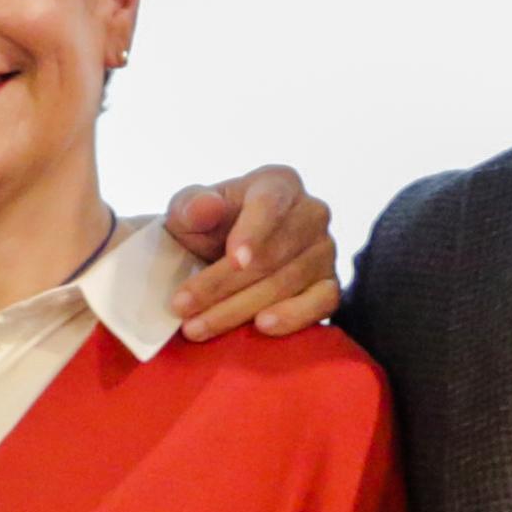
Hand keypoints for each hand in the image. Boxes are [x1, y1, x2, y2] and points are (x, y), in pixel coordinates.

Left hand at [163, 167, 340, 337]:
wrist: (218, 256)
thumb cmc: (206, 227)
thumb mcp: (187, 211)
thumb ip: (192, 206)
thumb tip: (207, 207)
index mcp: (278, 184)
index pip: (269, 205)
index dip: (252, 233)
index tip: (234, 260)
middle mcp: (311, 213)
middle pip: (272, 254)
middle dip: (222, 284)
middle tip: (182, 307)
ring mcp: (324, 251)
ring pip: (287, 283)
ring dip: (238, 309)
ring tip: (196, 327)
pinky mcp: (329, 285)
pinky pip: (323, 302)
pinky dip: (294, 316)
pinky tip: (263, 326)